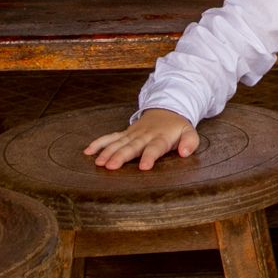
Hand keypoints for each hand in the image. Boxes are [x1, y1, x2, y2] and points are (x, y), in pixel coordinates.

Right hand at [84, 108, 199, 169]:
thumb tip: (184, 153)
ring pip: (118, 142)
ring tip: (99, 162)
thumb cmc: (177, 128)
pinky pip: (110, 137)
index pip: (155, 148)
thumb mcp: (190, 132)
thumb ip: (190, 142)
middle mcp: (144, 136)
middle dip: (121, 156)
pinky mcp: (125, 134)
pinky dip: (99, 143)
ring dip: (107, 152)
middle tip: (111, 166)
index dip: (149, 156)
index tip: (144, 167)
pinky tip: (88, 151)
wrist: (166, 109)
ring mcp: (132, 134)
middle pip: (132, 147)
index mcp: (161, 137)